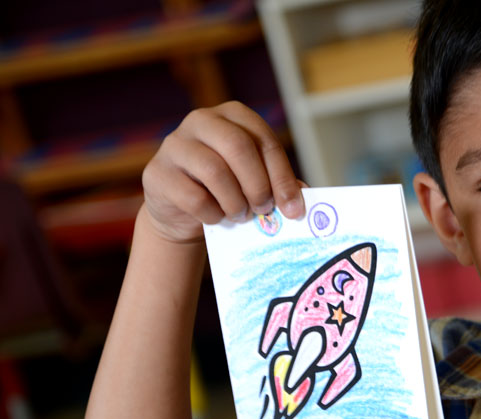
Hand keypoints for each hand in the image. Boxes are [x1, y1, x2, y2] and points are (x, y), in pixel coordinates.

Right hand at [141, 101, 304, 242]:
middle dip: (258, 184)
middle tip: (265, 210)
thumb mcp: (254, 180)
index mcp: (232, 115)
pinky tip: (216, 218)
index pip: (263, 140)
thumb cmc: (227, 189)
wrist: (183, 210)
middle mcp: (201, 120)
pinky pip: (192, 196)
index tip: (293, 208)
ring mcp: (174, 144)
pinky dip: (212, 214)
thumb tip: (301, 198)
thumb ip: (277, 183)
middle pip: (238, 147)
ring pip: (214, 171)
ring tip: (241, 215)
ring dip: (235, 201)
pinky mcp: (157, 173)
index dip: (282, 176)